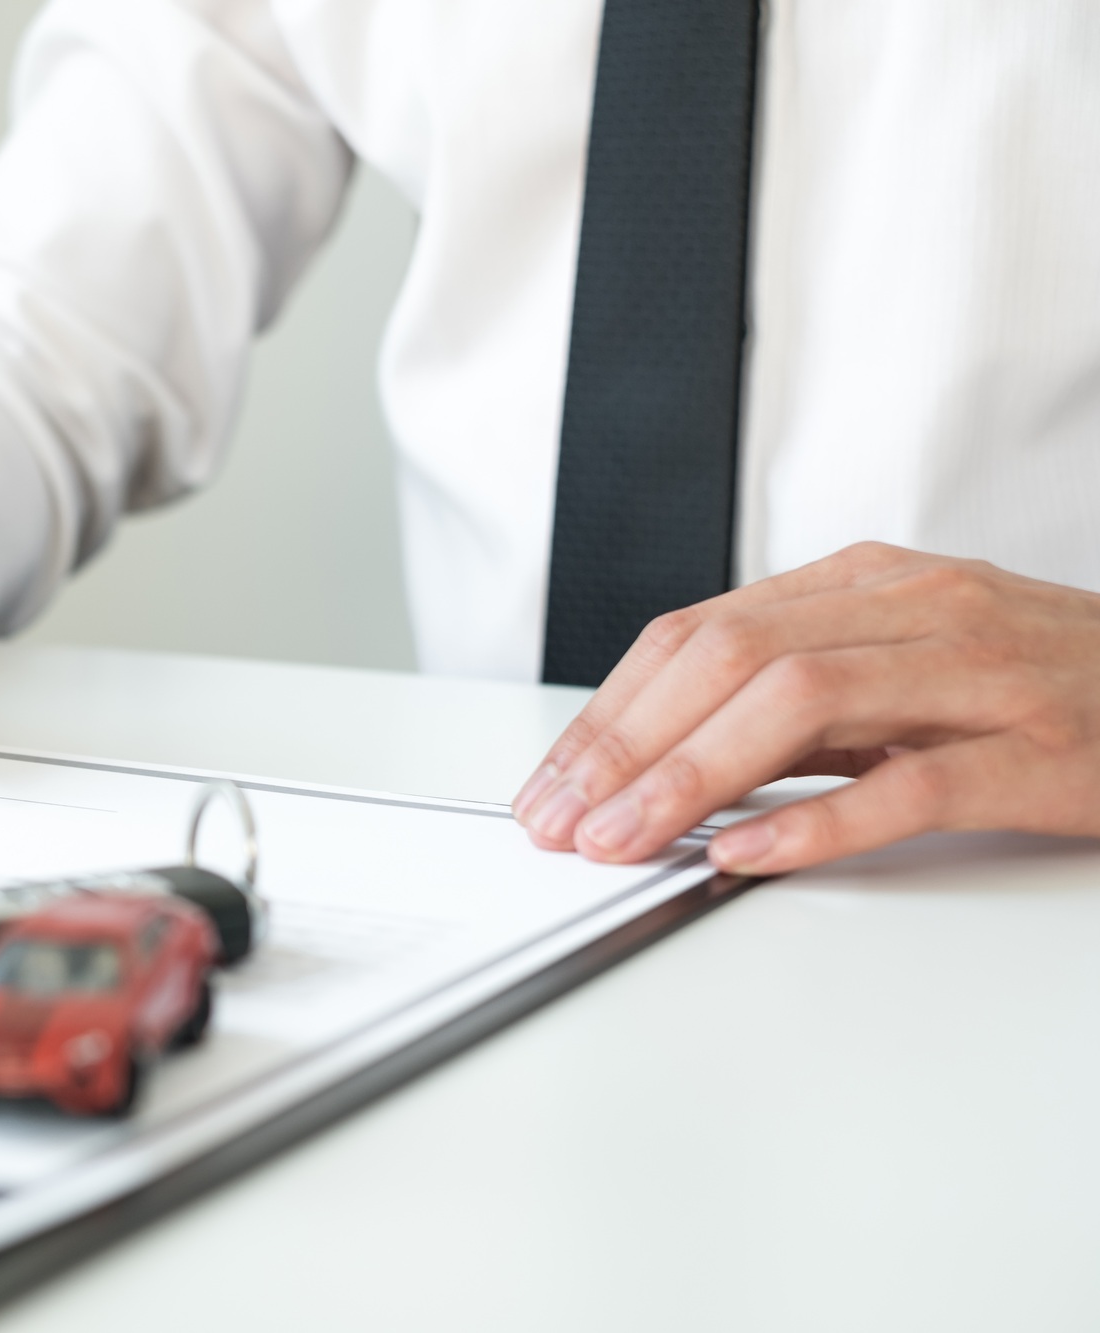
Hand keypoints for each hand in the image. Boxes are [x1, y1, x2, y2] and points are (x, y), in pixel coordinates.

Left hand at [512, 542, 1099, 874]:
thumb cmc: (1046, 685)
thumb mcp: (904, 669)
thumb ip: (797, 703)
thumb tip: (666, 761)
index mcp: (870, 583)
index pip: (698, 632)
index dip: (610, 710)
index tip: (552, 781)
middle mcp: (917, 608)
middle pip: (729, 659)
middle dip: (625, 744)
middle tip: (562, 818)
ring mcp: (981, 674)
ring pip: (798, 704)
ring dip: (690, 776)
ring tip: (625, 838)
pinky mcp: (1039, 750)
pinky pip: (910, 784)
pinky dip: (815, 821)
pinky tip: (745, 853)